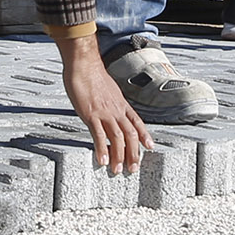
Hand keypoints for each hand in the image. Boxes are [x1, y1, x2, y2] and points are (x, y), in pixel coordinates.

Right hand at [55, 32, 153, 175]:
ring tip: (118, 170)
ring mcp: (105, 113)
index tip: (150, 147)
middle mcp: (116, 110)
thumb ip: (111, 100)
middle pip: (130, 134)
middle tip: (133, 168)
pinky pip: (99, 135)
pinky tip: (102, 160)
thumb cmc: (92, 75)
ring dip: (119, 155)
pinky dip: (102, 149)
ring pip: (117, 138)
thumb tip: (110, 106)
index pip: (137, 122)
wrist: (84, 65)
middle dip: (133, 153)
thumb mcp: (108, 89)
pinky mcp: (91, 115)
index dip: (144, 135)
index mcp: (121, 104)